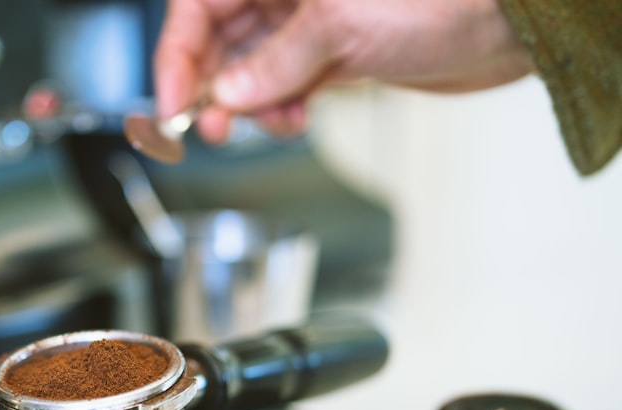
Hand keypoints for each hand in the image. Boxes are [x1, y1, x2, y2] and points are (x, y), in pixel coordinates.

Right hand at [153, 0, 534, 142]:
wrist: (506, 25)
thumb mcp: (339, 26)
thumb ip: (272, 63)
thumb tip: (225, 96)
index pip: (198, 8)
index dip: (177, 58)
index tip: (173, 105)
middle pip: (218, 41)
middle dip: (211, 88)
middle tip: (212, 128)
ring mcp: (308, 25)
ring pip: (249, 71)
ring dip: (249, 106)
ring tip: (271, 122)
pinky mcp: (331, 56)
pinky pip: (282, 88)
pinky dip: (279, 110)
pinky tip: (294, 119)